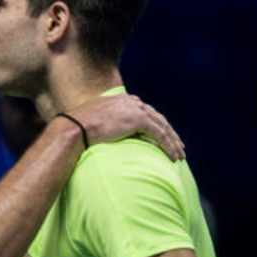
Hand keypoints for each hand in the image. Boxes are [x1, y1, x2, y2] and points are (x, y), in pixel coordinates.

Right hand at [64, 94, 184, 160]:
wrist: (76, 126)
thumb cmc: (81, 127)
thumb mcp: (97, 120)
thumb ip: (108, 122)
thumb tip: (109, 132)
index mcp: (122, 99)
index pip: (146, 113)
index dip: (157, 125)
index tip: (163, 136)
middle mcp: (132, 102)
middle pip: (158, 118)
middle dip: (170, 134)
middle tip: (178, 147)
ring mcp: (136, 109)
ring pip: (162, 127)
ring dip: (173, 142)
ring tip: (179, 155)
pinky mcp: (139, 120)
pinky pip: (160, 135)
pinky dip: (168, 146)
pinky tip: (173, 157)